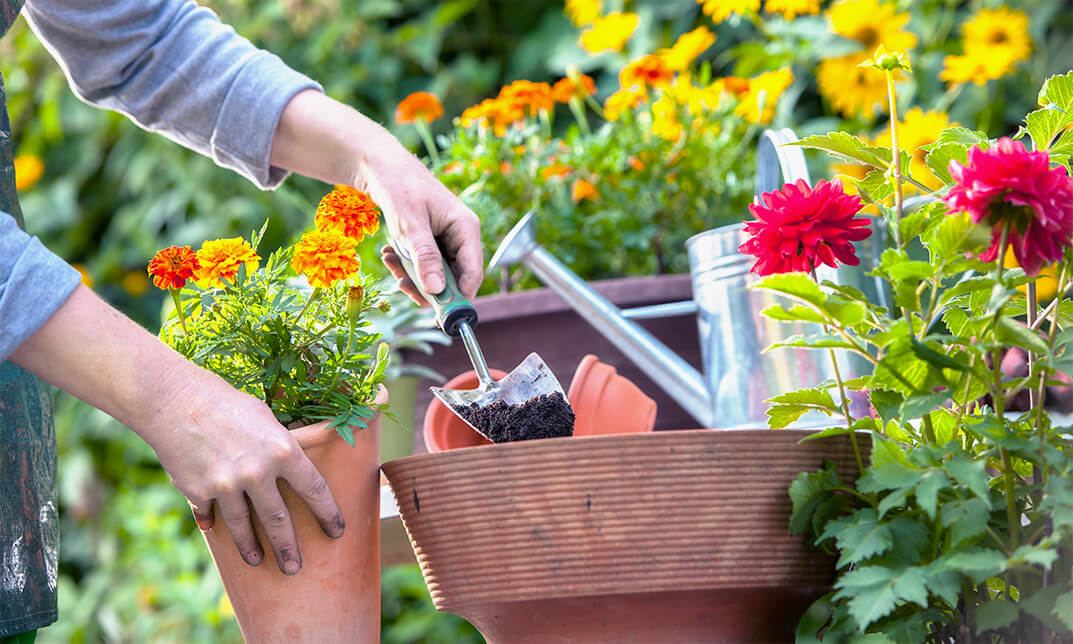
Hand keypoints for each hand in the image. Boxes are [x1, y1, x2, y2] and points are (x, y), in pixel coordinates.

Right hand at [147, 367, 344, 574]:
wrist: (175, 401)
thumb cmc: (226, 403)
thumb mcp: (265, 418)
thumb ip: (279, 446)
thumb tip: (290, 467)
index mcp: (283, 450)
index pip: (314, 490)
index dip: (328, 513)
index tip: (336, 530)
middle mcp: (258, 473)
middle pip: (279, 521)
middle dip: (289, 548)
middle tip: (295, 567)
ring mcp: (227, 485)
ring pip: (243, 527)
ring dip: (251, 548)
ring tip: (258, 560)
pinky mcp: (199, 492)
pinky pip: (210, 515)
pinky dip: (212, 522)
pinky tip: (214, 531)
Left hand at [354, 142, 481, 304]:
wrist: (381, 166)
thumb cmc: (400, 188)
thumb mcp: (410, 226)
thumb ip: (425, 258)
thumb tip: (437, 291)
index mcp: (467, 228)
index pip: (473, 273)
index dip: (459, 298)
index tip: (440, 318)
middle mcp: (462, 236)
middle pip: (454, 278)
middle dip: (427, 286)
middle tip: (401, 284)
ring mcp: (447, 239)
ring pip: (436, 274)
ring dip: (412, 275)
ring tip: (390, 260)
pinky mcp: (433, 241)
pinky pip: (424, 264)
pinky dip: (406, 265)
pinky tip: (389, 253)